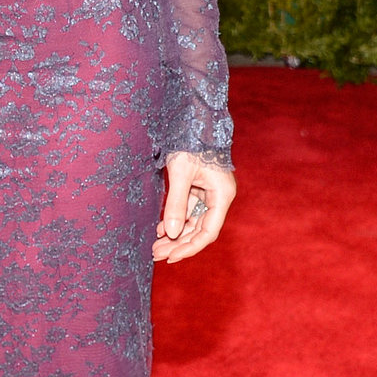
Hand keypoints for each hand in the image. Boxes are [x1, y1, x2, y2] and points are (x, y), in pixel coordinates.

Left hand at [153, 151, 235, 265]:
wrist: (194, 118)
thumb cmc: (191, 142)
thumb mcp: (180, 173)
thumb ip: (175, 203)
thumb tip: (169, 233)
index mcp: (222, 196)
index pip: (207, 233)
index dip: (189, 248)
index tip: (171, 258)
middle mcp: (218, 197)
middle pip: (199, 230)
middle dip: (177, 243)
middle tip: (156, 255)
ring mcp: (209, 192)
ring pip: (192, 222)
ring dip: (174, 234)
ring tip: (155, 246)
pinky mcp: (199, 187)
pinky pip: (187, 209)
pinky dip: (174, 219)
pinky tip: (159, 229)